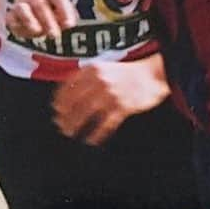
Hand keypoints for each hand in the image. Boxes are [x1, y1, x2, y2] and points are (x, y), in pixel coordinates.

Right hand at [5, 0, 77, 40]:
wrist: (32, 4)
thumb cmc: (54, 14)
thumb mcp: (64, 15)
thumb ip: (67, 20)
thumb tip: (70, 27)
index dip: (65, 11)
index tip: (70, 25)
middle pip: (41, 6)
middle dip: (48, 21)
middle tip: (55, 35)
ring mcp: (23, 6)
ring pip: (23, 9)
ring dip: (29, 20)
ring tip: (37, 31)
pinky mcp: (12, 16)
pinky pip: (11, 18)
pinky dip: (16, 25)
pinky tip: (23, 35)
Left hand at [53, 56, 169, 144]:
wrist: (153, 75)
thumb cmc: (128, 74)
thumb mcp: (105, 68)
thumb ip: (87, 77)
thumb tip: (67, 94)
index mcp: (93, 69)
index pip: (68, 86)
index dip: (59, 100)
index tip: (56, 109)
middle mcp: (99, 81)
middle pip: (74, 103)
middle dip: (65, 116)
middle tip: (61, 125)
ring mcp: (111, 94)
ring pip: (86, 114)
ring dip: (75, 126)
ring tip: (70, 133)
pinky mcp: (123, 107)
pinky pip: (105, 124)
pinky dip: (96, 134)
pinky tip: (91, 140)